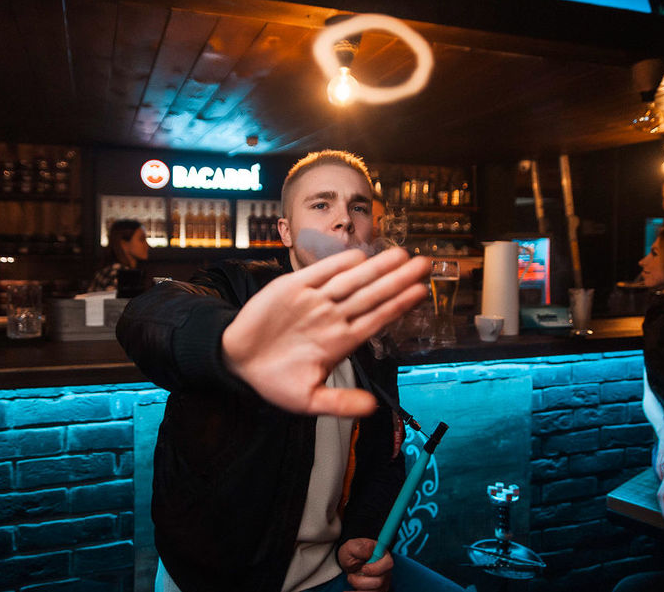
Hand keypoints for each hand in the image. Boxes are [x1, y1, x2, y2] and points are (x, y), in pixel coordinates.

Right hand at [222, 247, 429, 416]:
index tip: (421, 292)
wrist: (237, 360)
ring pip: (351, 281)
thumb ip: (339, 403)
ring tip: (402, 254)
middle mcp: (332, 318)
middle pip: (372, 295)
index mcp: (339, 342)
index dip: (399, 305)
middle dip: (398, 279)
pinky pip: (319, 273)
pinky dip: (338, 264)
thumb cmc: (274, 380)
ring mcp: (314, 301)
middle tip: (425, 263)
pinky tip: (360, 255)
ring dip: (376, 267)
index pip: (377, 319)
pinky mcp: (292, 287)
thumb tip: (372, 409)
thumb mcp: (307, 400)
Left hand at [337, 538, 391, 591]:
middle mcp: (385, 570)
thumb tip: (370, 546)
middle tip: (352, 575)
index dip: (376, 568)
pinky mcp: (377, 590)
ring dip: (359, 587)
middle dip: (361, 581)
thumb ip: (361, 548)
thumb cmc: (352, 552)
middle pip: (380, 581)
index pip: (388, 563)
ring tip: (351, 579)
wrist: (348, 562)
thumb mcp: (352, 547)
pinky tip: (349, 590)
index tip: (363, 568)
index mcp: (383, 555)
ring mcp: (383, 582)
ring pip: (374, 591)